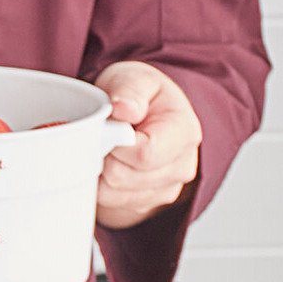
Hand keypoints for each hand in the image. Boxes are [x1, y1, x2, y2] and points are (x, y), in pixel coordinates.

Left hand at [94, 61, 201, 229]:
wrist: (144, 117)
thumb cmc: (140, 97)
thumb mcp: (135, 78)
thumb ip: (130, 90)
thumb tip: (125, 109)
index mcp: (184, 133)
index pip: (145, 154)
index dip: (115, 143)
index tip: (107, 127)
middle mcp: (180, 166)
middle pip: (122, 177)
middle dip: (103, 155)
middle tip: (102, 136)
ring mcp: (164, 189)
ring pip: (111, 194)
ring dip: (99, 172)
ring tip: (106, 148)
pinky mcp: (145, 203)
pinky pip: (109, 203)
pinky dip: (100, 185)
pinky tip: (108, 164)